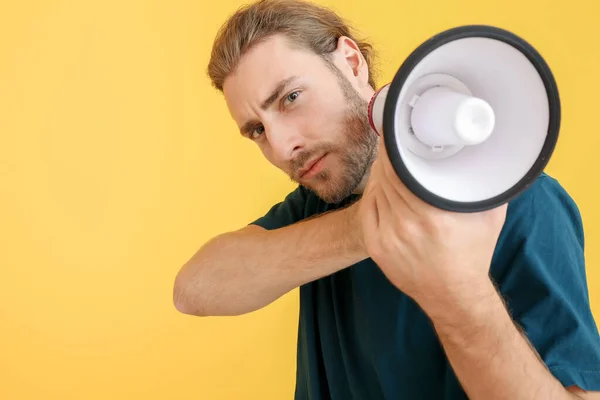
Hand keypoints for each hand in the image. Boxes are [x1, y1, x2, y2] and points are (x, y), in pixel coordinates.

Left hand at [357, 137, 507, 310]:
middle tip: (393, 144)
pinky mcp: (376, 247)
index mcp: (432, 216)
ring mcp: (387, 237)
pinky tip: (381, 185)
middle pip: (385, 177)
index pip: (399, 170)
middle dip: (387, 157)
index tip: (397, 135)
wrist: (453, 295)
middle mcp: (406, 226)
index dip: (394, 149)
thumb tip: (488, 155)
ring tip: (389, 163)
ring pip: (375, 191)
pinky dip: (373, 193)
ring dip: (380, 174)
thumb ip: (487, 186)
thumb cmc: (473, 254)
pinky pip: (368, 209)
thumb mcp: (488, 217)